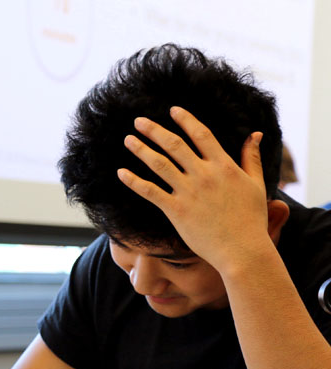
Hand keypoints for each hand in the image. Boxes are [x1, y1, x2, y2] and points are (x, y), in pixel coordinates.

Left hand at [117, 106, 269, 272]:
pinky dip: (134, 181)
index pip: (201, 135)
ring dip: (141, 150)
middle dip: (155, 130)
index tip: (172, 110)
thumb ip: (251, 158)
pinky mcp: (176, 210)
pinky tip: (120, 172)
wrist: (241, 250)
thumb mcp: (256, 184)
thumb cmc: (251, 219)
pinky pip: (150, 191)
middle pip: (175, 145)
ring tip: (127, 139)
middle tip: (138, 120)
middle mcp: (204, 175)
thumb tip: (255, 134)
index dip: (185, 120)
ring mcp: (188, 192)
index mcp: (223, 166)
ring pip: (160, 164)